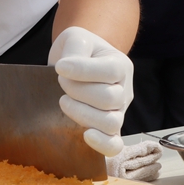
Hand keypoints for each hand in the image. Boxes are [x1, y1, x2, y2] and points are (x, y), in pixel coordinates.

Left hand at [48, 26, 132, 156]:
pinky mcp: (109, 131)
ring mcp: (118, 112)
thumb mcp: (76, 38)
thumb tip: (67, 69)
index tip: (59, 67)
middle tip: (62, 82)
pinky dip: (102, 144)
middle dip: (78, 91)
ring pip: (111, 122)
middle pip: (109, 99)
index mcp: (120, 64)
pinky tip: (85, 135)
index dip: (83, 71)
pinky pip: (114, 146)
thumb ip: (75, 49)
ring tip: (64, 101)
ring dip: (82, 114)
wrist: (78, 64)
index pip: (110, 71)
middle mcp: (124, 90)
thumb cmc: (79, 51)